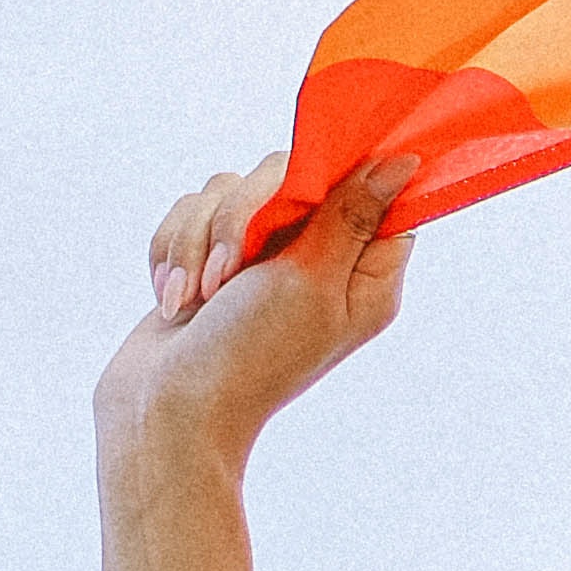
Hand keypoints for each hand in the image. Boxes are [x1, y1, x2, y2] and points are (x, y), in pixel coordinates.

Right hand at [93, 149, 419, 507]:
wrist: (167, 409)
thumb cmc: (249, 355)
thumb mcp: (311, 280)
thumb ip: (351, 215)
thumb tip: (403, 161)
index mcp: (362, 274)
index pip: (372, 192)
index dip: (337, 176)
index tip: (300, 190)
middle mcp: (317, 260)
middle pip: (287, 174)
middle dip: (239, 215)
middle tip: (229, 273)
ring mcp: (261, 259)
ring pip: (226, 189)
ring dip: (197, 241)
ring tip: (196, 297)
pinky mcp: (210, 259)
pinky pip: (189, 212)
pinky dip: (173, 252)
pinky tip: (175, 300)